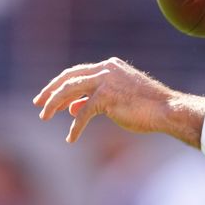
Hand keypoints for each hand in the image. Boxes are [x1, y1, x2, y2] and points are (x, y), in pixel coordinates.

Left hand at [33, 57, 172, 142]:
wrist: (166, 109)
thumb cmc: (146, 106)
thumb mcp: (116, 100)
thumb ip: (94, 100)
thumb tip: (71, 108)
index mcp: (109, 66)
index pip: (77, 72)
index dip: (59, 84)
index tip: (46, 96)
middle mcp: (106, 69)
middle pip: (68, 78)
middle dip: (50, 91)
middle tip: (38, 104)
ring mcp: (106, 81)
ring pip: (69, 91)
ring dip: (54, 105)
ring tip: (44, 117)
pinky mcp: (107, 96)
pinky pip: (83, 113)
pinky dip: (75, 127)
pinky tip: (71, 138)